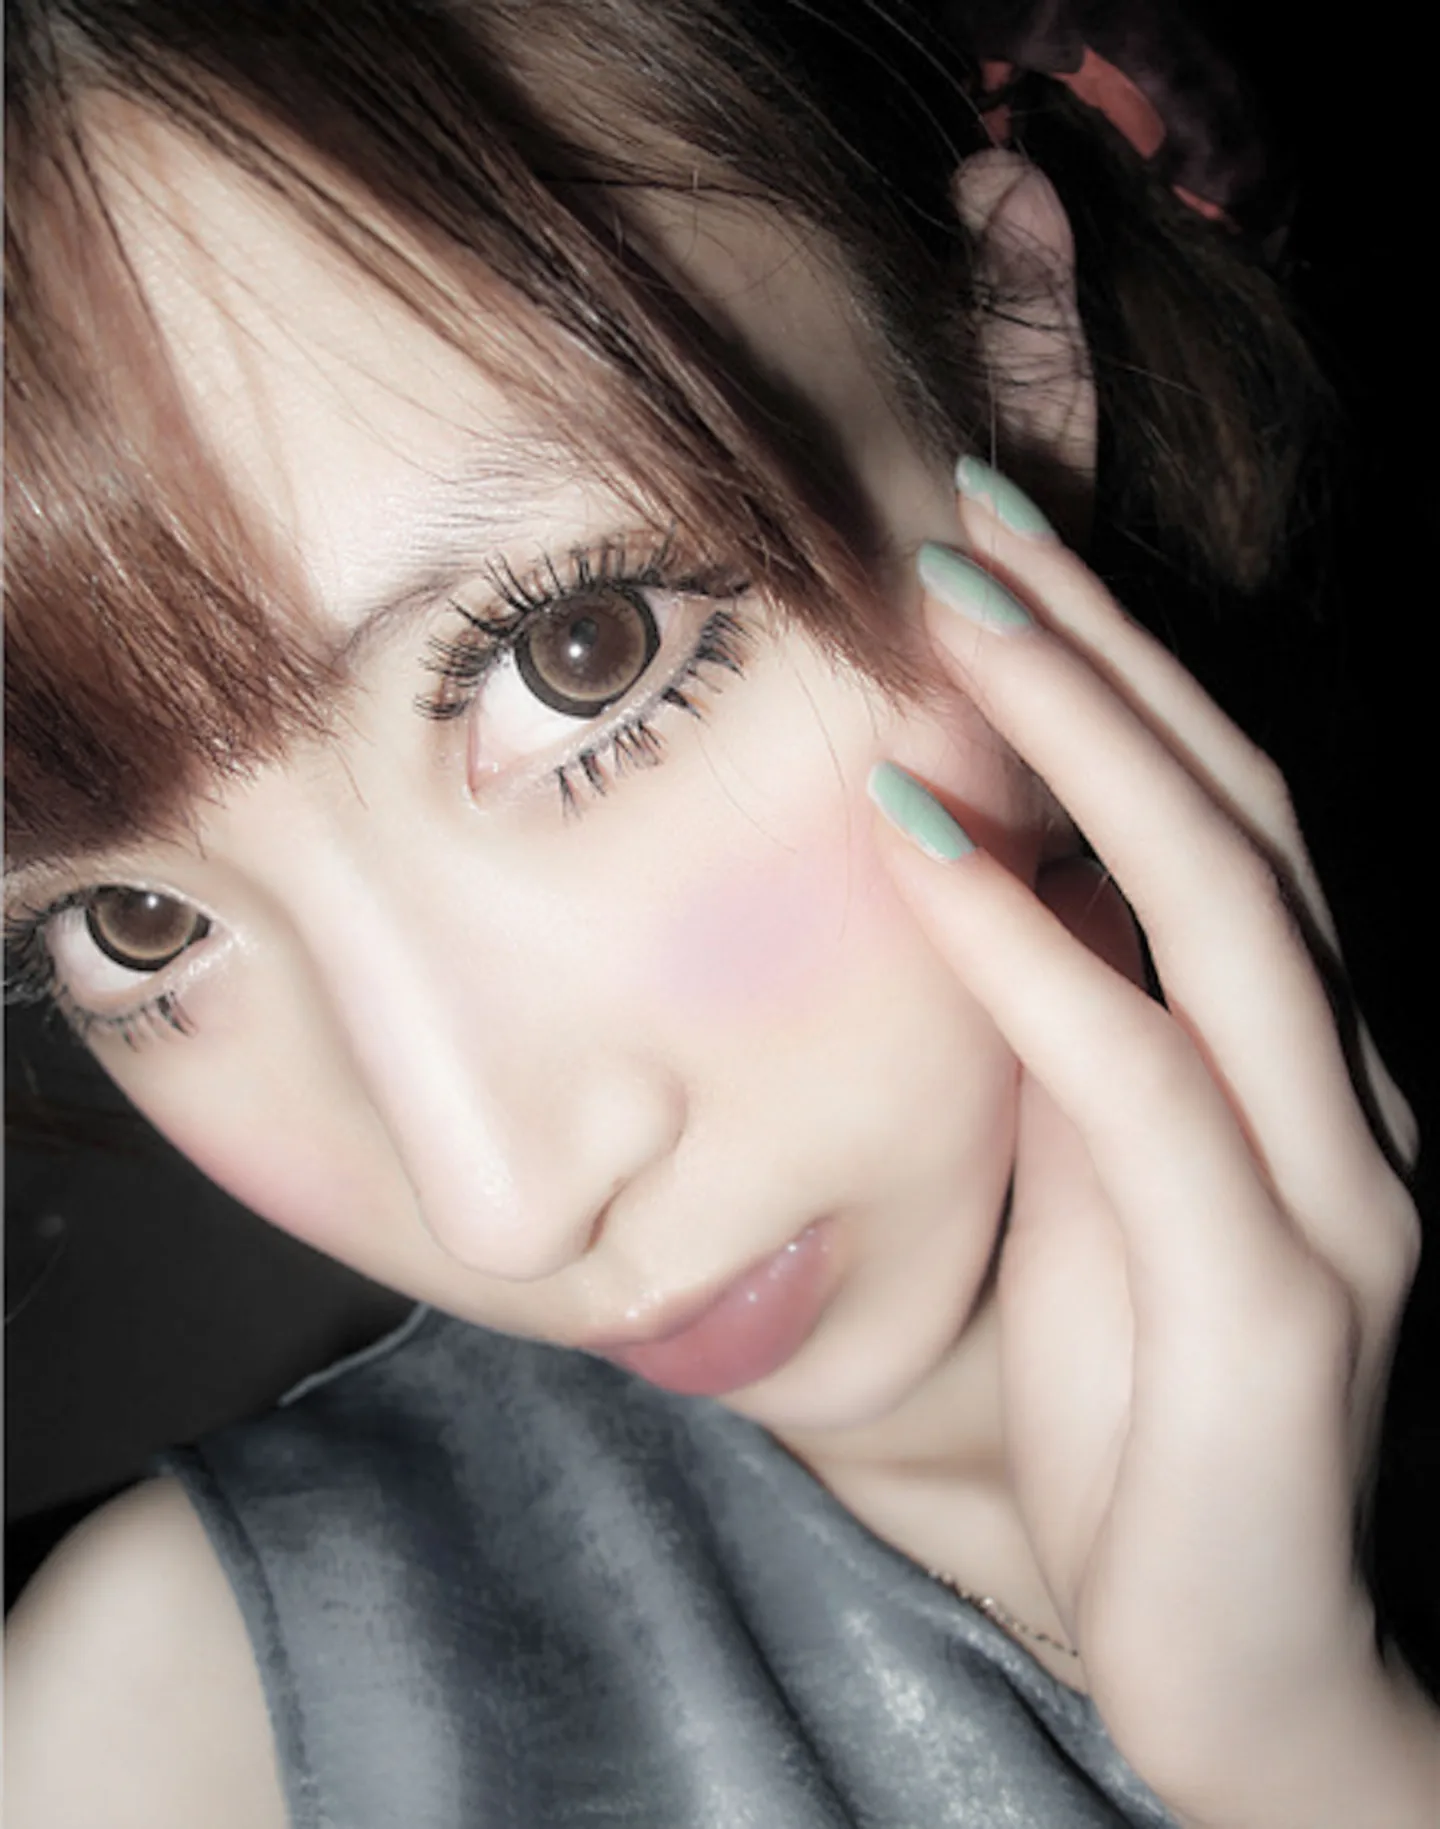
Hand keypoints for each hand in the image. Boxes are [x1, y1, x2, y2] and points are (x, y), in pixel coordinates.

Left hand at [867, 469, 1435, 1827]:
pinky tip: (913, 837)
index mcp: (1304, 1056)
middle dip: (1101, 648)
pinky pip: (1138, 1073)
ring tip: (944, 616)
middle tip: (964, 516)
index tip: (991, 545)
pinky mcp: (1273, 1291)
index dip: (1120, 663)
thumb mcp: (1092, 1182)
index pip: (1225, 809)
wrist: (1236, 1650)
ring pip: (1216, 899)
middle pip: (1236, 806)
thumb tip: (978, 874)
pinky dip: (1022, 941)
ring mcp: (1334, 1182)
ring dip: (1076, 738)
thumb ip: (1069, 1034)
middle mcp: (1351, 1086)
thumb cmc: (1140, 1399)